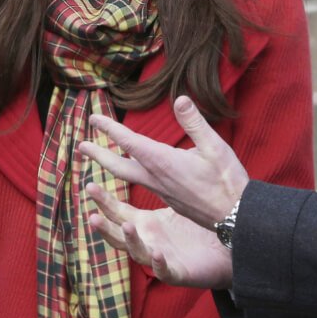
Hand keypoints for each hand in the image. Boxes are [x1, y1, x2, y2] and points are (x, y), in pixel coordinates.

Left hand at [77, 95, 248, 225]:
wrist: (234, 218)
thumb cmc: (227, 181)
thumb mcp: (215, 147)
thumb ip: (195, 123)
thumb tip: (180, 99)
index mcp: (163, 162)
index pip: (129, 142)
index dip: (110, 129)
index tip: (93, 118)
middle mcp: (156, 178)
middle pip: (118, 165)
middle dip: (98, 154)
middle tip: (81, 145)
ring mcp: (161, 191)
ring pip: (128, 176)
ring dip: (110, 165)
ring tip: (98, 157)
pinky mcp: (169, 199)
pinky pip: (141, 184)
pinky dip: (129, 175)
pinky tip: (134, 172)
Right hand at [86, 182, 232, 289]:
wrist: (224, 250)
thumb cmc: (197, 226)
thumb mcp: (176, 200)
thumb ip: (160, 179)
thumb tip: (148, 150)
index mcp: (145, 224)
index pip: (117, 212)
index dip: (102, 201)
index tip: (88, 185)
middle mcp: (147, 242)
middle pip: (118, 235)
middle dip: (104, 227)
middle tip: (92, 215)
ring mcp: (160, 258)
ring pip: (137, 253)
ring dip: (131, 241)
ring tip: (126, 227)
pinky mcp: (178, 273)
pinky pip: (165, 270)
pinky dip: (159, 264)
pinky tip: (158, 253)